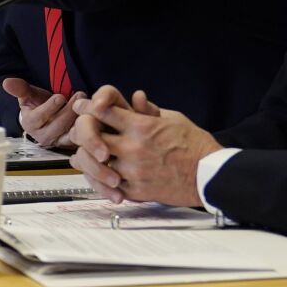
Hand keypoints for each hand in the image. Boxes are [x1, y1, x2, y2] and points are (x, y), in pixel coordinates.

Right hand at [1, 77, 81, 148]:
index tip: (60, 97)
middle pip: (58, 125)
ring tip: (86, 102)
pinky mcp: (71, 144)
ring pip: (70, 132)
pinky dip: (87, 127)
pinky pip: (80, 138)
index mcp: (30, 124)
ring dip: (80, 117)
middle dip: (69, 109)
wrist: (46, 120)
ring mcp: (58, 142)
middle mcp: (43, 136)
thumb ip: (20, 88)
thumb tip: (6, 82)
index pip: (39, 117)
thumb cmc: (38, 105)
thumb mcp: (29, 95)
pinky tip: (92, 115)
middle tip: (80, 94)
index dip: (50, 107)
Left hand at [67, 87, 216, 205]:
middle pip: (90, 137)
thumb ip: (148, 109)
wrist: (208, 175)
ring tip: (81, 157)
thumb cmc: (194, 145)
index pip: (103, 111)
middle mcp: (132, 148)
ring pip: (93, 164)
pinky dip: (100, 181)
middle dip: (82, 132)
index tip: (84, 106)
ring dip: (86, 159)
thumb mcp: (173, 118)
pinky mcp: (135, 190)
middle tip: (78, 132)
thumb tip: (135, 96)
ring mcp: (132, 171)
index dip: (90, 106)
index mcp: (141, 126)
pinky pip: (107, 186)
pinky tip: (99, 176)